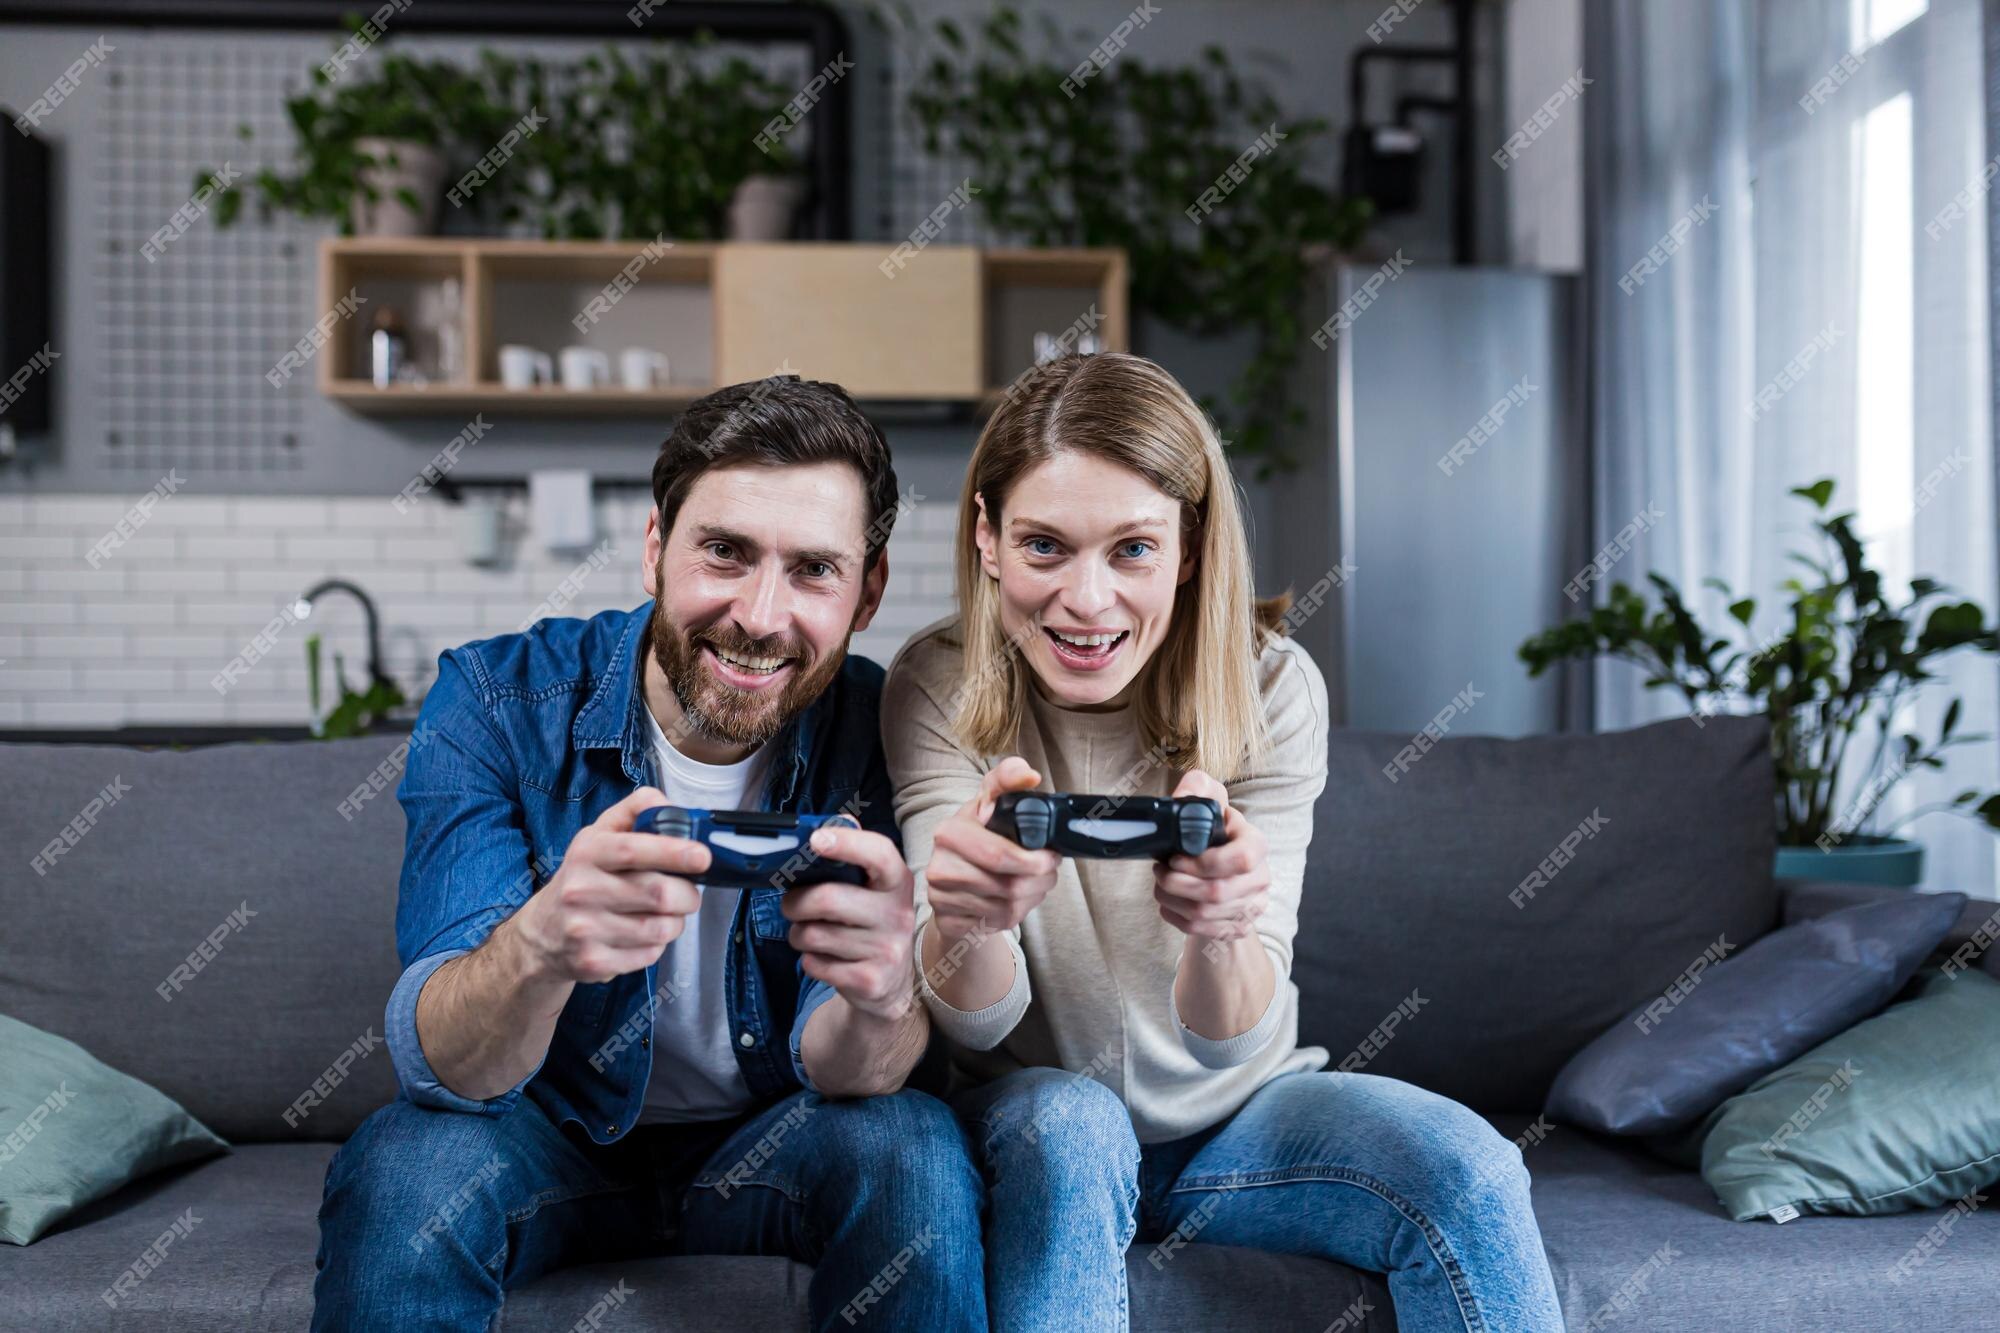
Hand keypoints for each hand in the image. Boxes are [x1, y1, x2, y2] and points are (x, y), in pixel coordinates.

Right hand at [512, 787, 709, 984]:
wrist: (543, 933)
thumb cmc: (584, 876)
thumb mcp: (601, 834)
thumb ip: (638, 811)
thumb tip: (674, 809)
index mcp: (587, 852)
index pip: (633, 849)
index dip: (672, 852)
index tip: (702, 856)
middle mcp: (581, 890)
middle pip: (658, 893)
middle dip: (688, 894)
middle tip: (688, 892)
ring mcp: (585, 929)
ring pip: (661, 928)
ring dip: (676, 921)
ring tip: (664, 913)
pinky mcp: (594, 962)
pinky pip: (650, 954)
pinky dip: (657, 944)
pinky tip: (641, 934)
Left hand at [782, 825, 917, 1022]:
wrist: (891, 985)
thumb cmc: (870, 925)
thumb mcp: (872, 889)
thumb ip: (853, 856)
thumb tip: (833, 822)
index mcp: (897, 881)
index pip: (878, 854)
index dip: (846, 843)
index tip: (815, 840)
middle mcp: (898, 913)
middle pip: (827, 899)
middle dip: (795, 903)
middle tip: (791, 905)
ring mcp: (887, 949)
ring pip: (814, 935)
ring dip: (799, 935)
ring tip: (810, 934)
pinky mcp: (870, 981)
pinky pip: (815, 965)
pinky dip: (809, 961)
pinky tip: (826, 959)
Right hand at [925, 757, 1060, 945]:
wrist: (950, 879)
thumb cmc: (976, 836)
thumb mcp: (988, 803)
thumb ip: (1007, 780)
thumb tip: (1029, 775)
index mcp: (949, 833)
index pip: (999, 855)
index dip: (1034, 860)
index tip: (1052, 857)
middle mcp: (939, 867)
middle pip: (1008, 885)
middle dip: (1040, 880)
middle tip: (1049, 871)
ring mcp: (940, 898)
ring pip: (1007, 908)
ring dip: (1032, 897)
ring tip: (1035, 883)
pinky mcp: (948, 922)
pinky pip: (996, 925)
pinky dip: (1014, 914)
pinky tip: (1015, 900)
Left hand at [1152, 770, 1269, 940]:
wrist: (1225, 862)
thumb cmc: (1214, 828)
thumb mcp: (1208, 799)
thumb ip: (1196, 788)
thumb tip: (1180, 798)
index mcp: (1256, 844)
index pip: (1242, 858)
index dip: (1205, 862)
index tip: (1177, 858)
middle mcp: (1260, 878)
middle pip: (1217, 892)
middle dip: (1177, 883)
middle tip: (1159, 871)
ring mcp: (1251, 906)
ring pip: (1205, 914)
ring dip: (1172, 899)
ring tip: (1160, 883)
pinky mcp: (1236, 927)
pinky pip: (1201, 930)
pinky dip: (1175, 916)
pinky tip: (1168, 900)